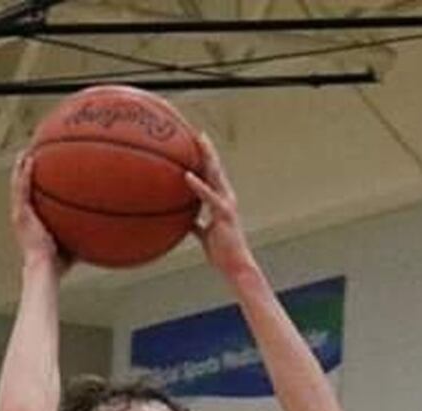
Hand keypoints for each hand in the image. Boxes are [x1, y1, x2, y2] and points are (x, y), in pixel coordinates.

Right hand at [11, 152, 70, 271]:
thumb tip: (103, 233)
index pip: (31, 202)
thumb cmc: (58, 264)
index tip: (39, 174)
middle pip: (21, 190)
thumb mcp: (72, 245)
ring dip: (20, 168)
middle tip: (30, 157)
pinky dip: (25, 174)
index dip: (32, 188)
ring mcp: (20, 215)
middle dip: (24, 174)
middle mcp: (23, 217)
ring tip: (25, 152)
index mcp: (31, 224)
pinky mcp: (20, 214)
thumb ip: (81, 235)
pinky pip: (22, 189)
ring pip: (17, 186)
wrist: (45, 268)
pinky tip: (30, 159)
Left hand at [187, 135, 253, 278]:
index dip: (205, 159)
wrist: (235, 266)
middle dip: (207, 150)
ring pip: (215, 175)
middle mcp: (226, 198)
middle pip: (215, 169)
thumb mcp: (205, 235)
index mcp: (221, 201)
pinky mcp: (223, 214)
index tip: (197, 144)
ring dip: (206, 157)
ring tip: (197, 141)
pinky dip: (197, 186)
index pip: (213, 176)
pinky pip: (208, 197)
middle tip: (197, 133)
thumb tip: (186, 220)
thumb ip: (197, 224)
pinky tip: (187, 175)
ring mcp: (226, 204)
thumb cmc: (222, 253)